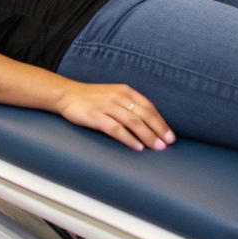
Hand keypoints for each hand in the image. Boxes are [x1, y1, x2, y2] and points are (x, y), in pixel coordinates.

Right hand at [57, 82, 174, 151]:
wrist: (66, 94)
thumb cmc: (92, 98)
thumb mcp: (114, 95)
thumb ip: (129, 105)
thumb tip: (149, 123)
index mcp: (125, 91)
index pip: (149, 107)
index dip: (161, 122)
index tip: (170, 135)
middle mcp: (118, 97)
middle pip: (144, 115)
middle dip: (159, 130)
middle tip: (169, 143)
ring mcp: (107, 106)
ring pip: (133, 122)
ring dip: (148, 136)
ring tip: (158, 147)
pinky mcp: (95, 116)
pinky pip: (116, 129)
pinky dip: (128, 139)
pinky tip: (137, 147)